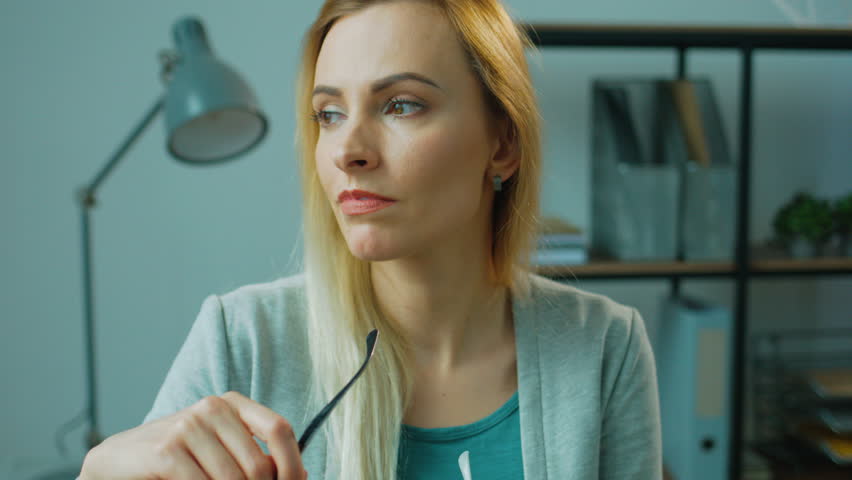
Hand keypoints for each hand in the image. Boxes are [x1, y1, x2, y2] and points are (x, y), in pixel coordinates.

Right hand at [79, 391, 307, 479]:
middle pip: (258, 465)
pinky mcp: (167, 450)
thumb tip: (301, 474)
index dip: (292, 464)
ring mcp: (188, 426)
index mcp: (232, 404)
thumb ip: (256, 457)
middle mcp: (212, 408)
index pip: (279, 429)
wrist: (117, 461)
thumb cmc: (176, 459)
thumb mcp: (220, 450)